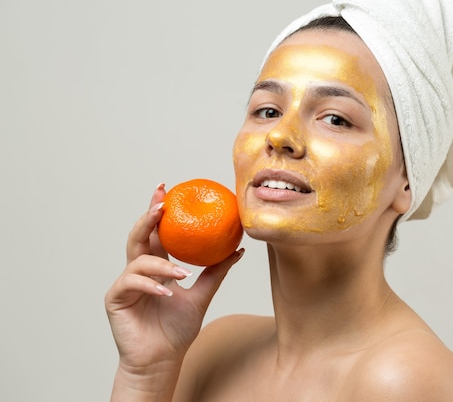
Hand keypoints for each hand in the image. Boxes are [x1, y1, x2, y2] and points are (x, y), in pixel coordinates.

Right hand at [105, 183, 243, 372]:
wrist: (162, 360)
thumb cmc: (177, 330)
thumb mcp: (202, 295)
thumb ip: (216, 272)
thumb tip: (238, 249)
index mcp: (156, 266)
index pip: (156, 233)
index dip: (157, 210)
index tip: (165, 189)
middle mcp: (139, 270)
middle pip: (139, 236)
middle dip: (148, 218)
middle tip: (161, 204)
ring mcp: (126, 284)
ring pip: (137, 260)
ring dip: (160, 264)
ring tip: (181, 273)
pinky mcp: (116, 298)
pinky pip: (131, 284)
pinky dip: (151, 284)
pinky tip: (167, 291)